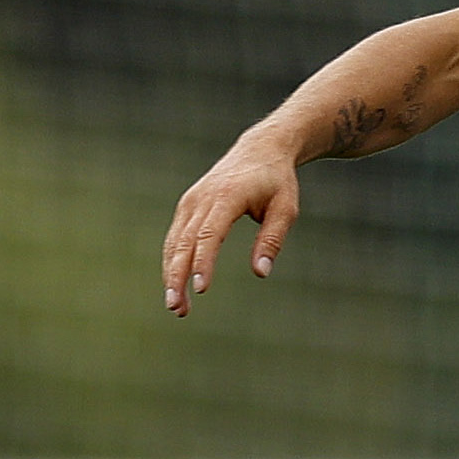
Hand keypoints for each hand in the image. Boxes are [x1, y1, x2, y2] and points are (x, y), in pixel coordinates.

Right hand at [163, 128, 300, 315]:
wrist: (260, 149)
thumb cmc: (277, 182)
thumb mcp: (286, 209)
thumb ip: (272, 240)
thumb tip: (261, 272)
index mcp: (226, 197)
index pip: (209, 235)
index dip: (203, 263)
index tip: (200, 289)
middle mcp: (202, 199)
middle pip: (184, 243)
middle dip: (177, 277)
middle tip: (177, 309)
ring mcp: (191, 202)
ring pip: (175, 243)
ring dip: (172, 275)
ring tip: (177, 307)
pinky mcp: (187, 206)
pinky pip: (176, 237)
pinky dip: (173, 261)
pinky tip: (176, 285)